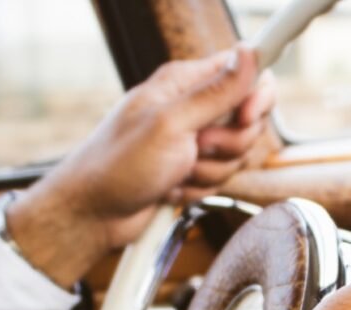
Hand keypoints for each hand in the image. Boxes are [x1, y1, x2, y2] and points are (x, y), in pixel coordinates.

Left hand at [6, 45, 274, 287]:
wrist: (94, 213)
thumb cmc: (117, 165)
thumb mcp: (170, 124)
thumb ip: (215, 93)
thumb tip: (248, 54)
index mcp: (184, 83)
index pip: (244, 74)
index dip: (256, 97)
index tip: (246, 117)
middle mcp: (191, 107)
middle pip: (247, 121)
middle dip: (229, 145)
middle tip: (195, 149)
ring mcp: (192, 140)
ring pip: (236, 155)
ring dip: (210, 172)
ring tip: (176, 173)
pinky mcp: (192, 168)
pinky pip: (220, 178)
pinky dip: (199, 189)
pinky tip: (171, 187)